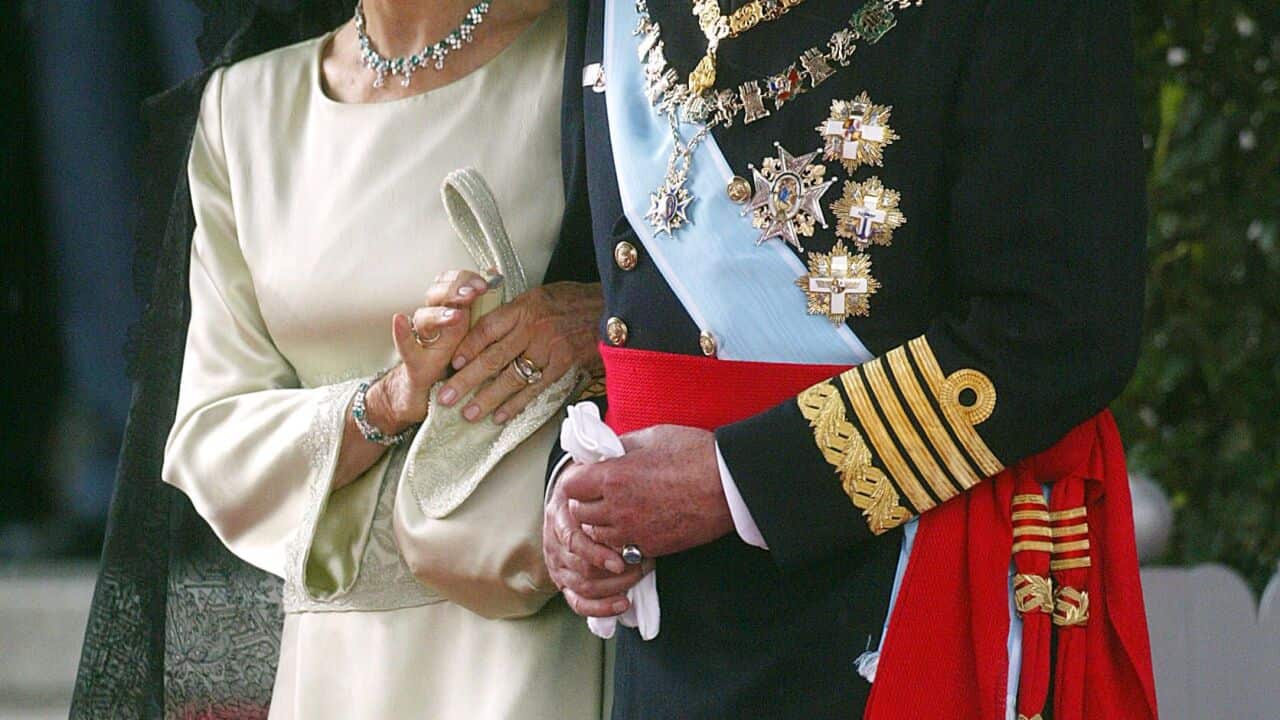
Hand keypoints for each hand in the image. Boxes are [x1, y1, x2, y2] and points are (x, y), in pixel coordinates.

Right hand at [365, 271, 487, 430]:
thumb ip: (481, 310)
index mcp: (449, 310)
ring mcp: (421, 339)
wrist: (428, 393)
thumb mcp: (472, 335)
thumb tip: (495, 277)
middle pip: (437, 294)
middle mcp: (433, 319)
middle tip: (472, 294)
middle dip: (455, 290)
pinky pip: (405, 345)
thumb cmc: (455, 360)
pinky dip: (402, 333)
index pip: (453, 283)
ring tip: (455, 316)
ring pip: (423, 316)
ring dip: (439, 313)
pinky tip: (400, 320)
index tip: (484, 283)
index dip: (467, 279)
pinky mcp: (413, 361)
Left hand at [437, 281, 603, 423]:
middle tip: (446, 397)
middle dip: (466, 380)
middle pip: (492, 358)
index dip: (466, 348)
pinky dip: (517, 404)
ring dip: (487, 399)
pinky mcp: (563, 365)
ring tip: (469, 414)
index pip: (486, 330)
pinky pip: (535, 388)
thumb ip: (514, 312)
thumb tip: (485, 330)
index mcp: (523, 307)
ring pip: (511, 378)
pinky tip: (501, 416)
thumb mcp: (540, 295)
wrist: (610, 309)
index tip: (451, 364)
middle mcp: (533, 328)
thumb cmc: (573, 301)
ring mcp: (549, 348)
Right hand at [543, 474, 651, 617]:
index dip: (598, 551)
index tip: (625, 555)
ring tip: (639, 576)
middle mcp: (553, 538)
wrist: (574, 491)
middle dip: (615, 570)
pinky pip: (577, 601)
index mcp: (559, 511)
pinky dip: (600, 607)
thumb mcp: (597, 467)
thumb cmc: (593, 480)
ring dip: (614, 585)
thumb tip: (618, 455)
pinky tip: (623, 603)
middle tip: (643, 563)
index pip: (572, 540)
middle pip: (580, 567)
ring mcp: (557, 562)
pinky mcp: (564, 580)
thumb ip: (605, 463)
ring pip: (582, 585)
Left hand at [560, 425, 733, 558]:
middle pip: (579, 514)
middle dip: (585, 503)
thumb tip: (604, 451)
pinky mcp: (650, 549)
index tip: (588, 476)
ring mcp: (633, 532)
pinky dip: (622, 540)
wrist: (728, 486)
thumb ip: (621, 446)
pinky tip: (636, 526)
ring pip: (597, 536)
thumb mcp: (651, 436)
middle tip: (600, 494)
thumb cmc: (694, 454)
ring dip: (601, 525)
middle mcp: (617, 508)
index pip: (570, 486)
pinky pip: (621, 550)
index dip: (577, 480)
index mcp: (613, 477)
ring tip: (617, 511)